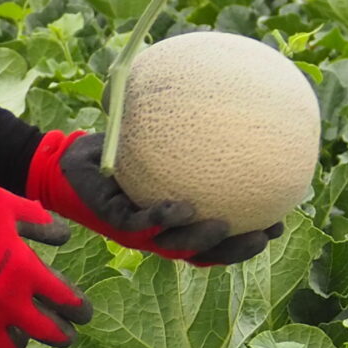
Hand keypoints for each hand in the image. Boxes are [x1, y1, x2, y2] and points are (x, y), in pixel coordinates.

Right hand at [0, 174, 89, 347]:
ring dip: (18, 340)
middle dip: (62, 336)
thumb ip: (38, 222)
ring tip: (18, 332)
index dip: (80, 310)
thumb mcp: (6, 204)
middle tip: (66, 336)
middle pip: (46, 333)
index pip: (67, 301)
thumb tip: (63, 235)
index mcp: (25, 272)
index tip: (83, 314)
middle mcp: (7, 302)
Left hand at [25, 129, 277, 266]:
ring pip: (176, 245)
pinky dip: (162, 217)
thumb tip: (234, 96)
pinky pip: (141, 222)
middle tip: (265, 234)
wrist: (68, 157)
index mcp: (175, 219)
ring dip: (202, 240)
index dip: (247, 239)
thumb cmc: (118, 145)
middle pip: (205, 251)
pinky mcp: (112, 218)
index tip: (279, 224)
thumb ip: (191, 129)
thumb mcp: (159, 136)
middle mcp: (160, 231)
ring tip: (225, 226)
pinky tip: (181, 205)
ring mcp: (137, 229)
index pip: (218, 238)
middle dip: (236, 249)